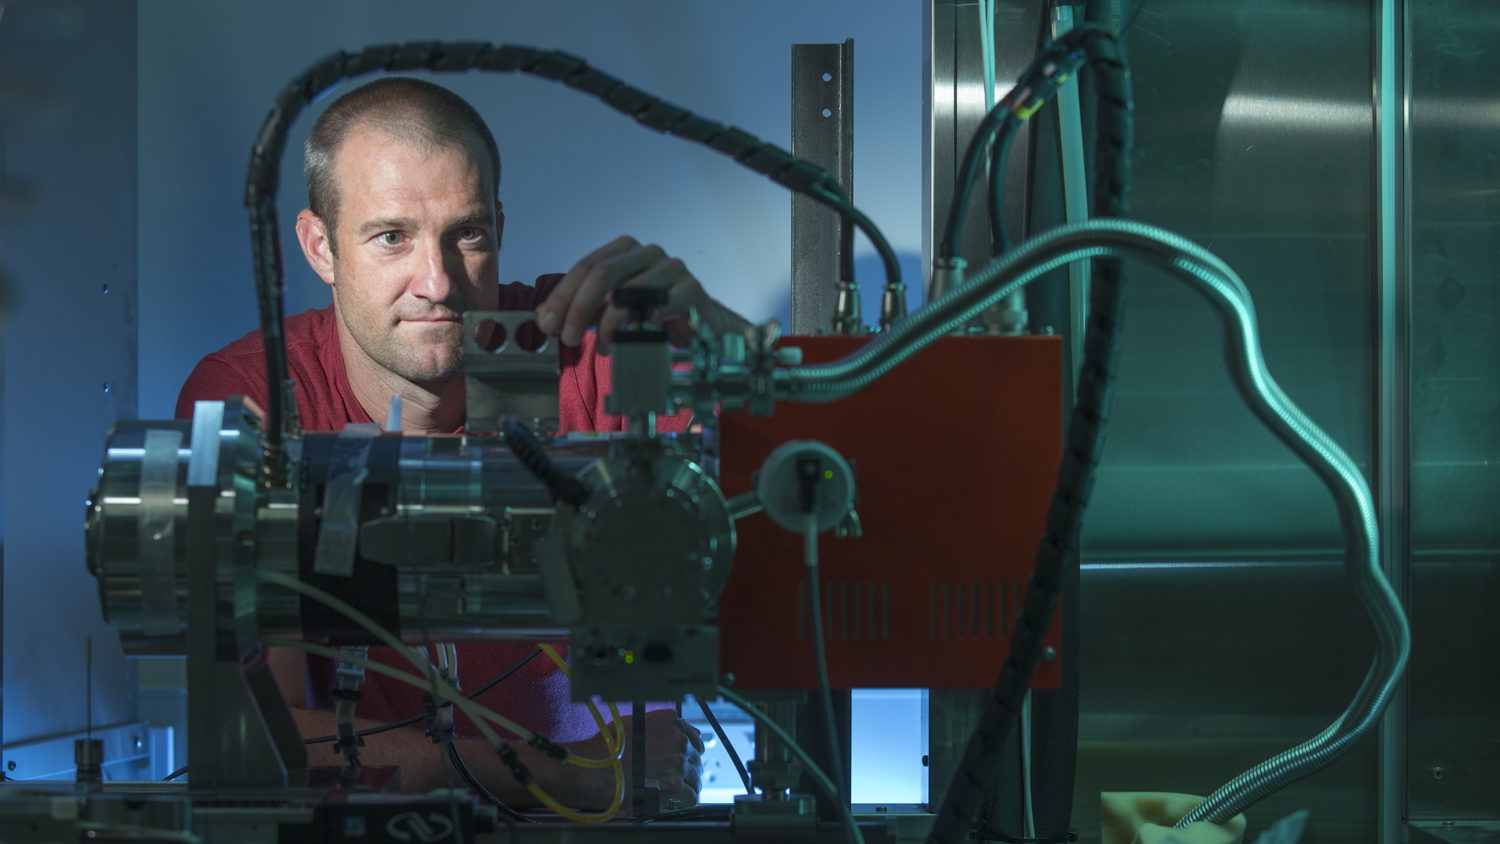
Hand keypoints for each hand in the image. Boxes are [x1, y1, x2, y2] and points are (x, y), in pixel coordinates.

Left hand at [535, 235, 747, 352]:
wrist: (704, 328)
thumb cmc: (654, 317)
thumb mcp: (611, 312)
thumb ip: (580, 309)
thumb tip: (542, 316)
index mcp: (625, 250)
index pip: (585, 267)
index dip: (562, 296)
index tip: (546, 324)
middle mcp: (648, 252)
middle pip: (602, 273)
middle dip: (578, 308)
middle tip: (567, 338)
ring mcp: (673, 267)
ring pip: (629, 290)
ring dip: (608, 324)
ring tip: (603, 347)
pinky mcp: (693, 288)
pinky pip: (662, 302)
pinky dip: (644, 321)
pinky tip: (635, 336)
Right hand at [567, 709, 705, 812]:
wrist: (592, 769)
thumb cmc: (607, 747)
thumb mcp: (635, 724)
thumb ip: (660, 727)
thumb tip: (676, 733)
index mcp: (671, 721)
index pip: (694, 738)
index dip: (686, 752)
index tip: (679, 760)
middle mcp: (678, 739)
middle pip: (696, 759)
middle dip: (685, 769)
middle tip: (669, 778)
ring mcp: (678, 762)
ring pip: (695, 778)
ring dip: (684, 785)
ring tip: (667, 791)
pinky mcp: (675, 785)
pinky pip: (691, 796)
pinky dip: (683, 800)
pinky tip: (670, 800)